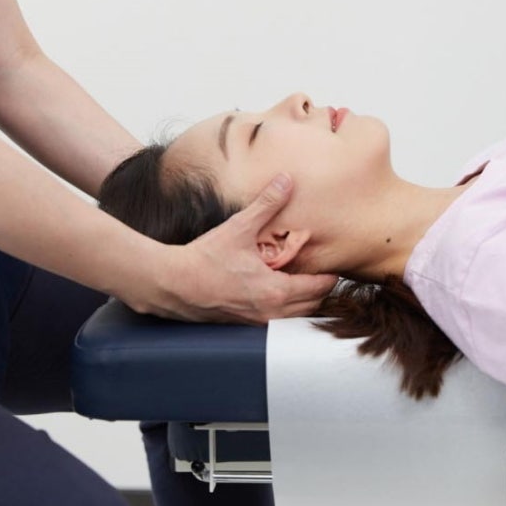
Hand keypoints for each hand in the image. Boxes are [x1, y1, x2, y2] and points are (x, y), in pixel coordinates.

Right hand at [157, 174, 336, 323]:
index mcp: (276, 291)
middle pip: (313, 306)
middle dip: (320, 288)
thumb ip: (267, 204)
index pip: (320, 287)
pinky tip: (276, 288)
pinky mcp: (246, 325)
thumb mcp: (239, 227)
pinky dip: (285, 307)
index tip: (332, 261)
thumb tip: (286, 181)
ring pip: (296, 316)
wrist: (173, 284)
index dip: (329, 274)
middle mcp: (271, 313)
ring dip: (304, 300)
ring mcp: (258, 322)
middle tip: (320, 268)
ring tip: (301, 278)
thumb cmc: (204, 259)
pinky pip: (278, 320)